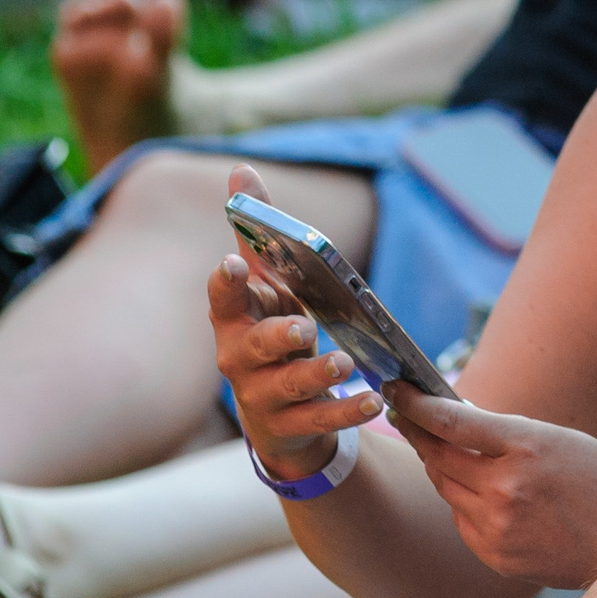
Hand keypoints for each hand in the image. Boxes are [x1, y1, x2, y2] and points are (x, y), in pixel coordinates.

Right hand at [211, 165, 385, 480]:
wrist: (280, 413)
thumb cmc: (274, 335)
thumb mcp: (269, 287)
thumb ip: (258, 235)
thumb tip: (242, 171)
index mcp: (236, 320)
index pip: (222, 299)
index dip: (225, 283)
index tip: (232, 263)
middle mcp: (240, 359)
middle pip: (253, 346)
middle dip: (276, 335)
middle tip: (302, 326)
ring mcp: (263, 396)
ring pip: (287, 385)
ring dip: (316, 372)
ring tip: (342, 361)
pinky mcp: (292, 426)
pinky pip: (320, 419)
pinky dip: (347, 410)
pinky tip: (374, 399)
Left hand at [385, 387, 596, 587]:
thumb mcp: (562, 441)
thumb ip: (508, 435)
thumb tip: (457, 424)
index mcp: (528, 447)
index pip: (451, 421)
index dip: (416, 404)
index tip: (395, 389)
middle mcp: (506, 487)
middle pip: (438, 457)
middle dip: (417, 433)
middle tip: (403, 415)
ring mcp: (498, 526)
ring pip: (447, 490)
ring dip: (443, 468)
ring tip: (444, 450)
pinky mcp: (496, 556)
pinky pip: (463, 521)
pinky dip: (466, 503)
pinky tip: (485, 495)